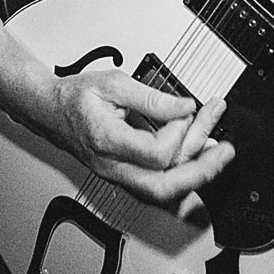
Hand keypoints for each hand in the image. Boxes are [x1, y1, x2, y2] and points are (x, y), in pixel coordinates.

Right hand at [51, 70, 233, 204]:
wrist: (49, 111)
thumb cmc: (75, 98)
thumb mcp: (112, 83)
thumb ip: (150, 97)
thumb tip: (183, 107)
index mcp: (107, 140)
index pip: (155, 154)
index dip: (177, 132)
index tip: (184, 110)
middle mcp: (113, 166)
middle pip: (163, 187)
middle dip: (201, 171)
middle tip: (224, 152)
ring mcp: (119, 174)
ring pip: (163, 189)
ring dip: (196, 172)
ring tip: (219, 151)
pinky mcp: (125, 174)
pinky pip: (158, 182)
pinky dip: (182, 170)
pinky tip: (197, 154)